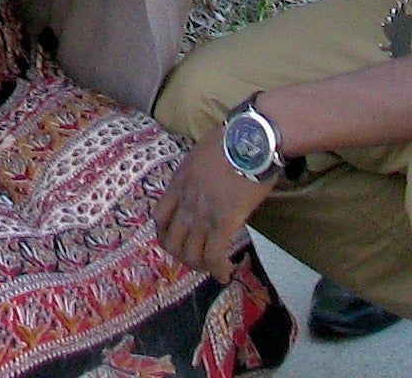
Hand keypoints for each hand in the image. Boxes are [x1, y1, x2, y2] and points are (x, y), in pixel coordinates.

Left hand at [153, 130, 268, 280]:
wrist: (252, 138)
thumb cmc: (233, 139)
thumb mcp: (202, 153)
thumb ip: (197, 174)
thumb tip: (206, 184)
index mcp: (179, 182)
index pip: (159, 217)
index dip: (165, 235)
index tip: (175, 242)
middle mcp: (186, 201)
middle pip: (171, 241)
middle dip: (181, 256)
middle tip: (197, 259)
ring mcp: (203, 213)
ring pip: (190, 254)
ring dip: (200, 266)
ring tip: (213, 268)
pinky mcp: (224, 222)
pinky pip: (214, 256)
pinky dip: (218, 269)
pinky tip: (226, 272)